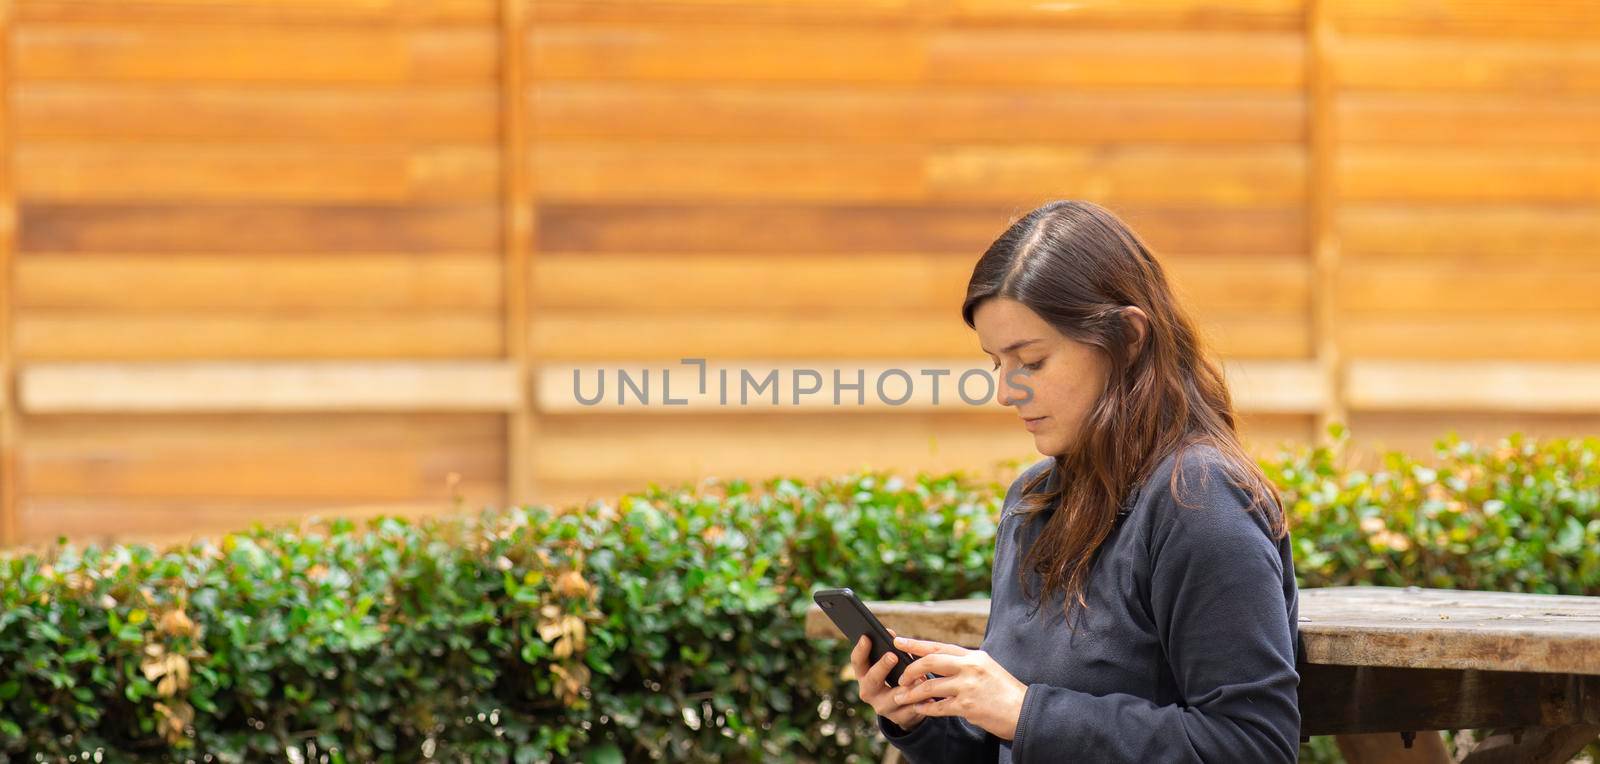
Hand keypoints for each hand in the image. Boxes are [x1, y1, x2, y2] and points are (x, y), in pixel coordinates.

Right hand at [850, 628, 930, 731]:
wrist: (904, 709)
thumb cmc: (897, 678)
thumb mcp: (892, 665)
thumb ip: (893, 651)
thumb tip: (894, 636)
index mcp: (864, 676)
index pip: (857, 662)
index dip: (860, 650)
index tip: (866, 637)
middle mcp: (868, 692)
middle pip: (872, 679)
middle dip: (882, 667)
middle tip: (892, 656)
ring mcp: (882, 707)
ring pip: (893, 697)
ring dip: (907, 687)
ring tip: (919, 678)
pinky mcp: (898, 718)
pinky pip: (909, 710)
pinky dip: (920, 702)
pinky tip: (929, 697)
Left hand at [890, 635, 1028, 740]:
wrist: (1025, 712)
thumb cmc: (1005, 692)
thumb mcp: (987, 669)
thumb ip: (965, 665)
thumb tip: (941, 664)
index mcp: (974, 656)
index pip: (939, 646)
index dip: (916, 644)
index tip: (899, 641)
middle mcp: (970, 667)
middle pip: (930, 661)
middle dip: (911, 669)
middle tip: (901, 677)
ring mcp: (968, 687)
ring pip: (930, 686)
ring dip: (913, 693)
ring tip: (902, 697)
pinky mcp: (967, 706)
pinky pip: (938, 707)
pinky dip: (926, 708)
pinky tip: (919, 709)